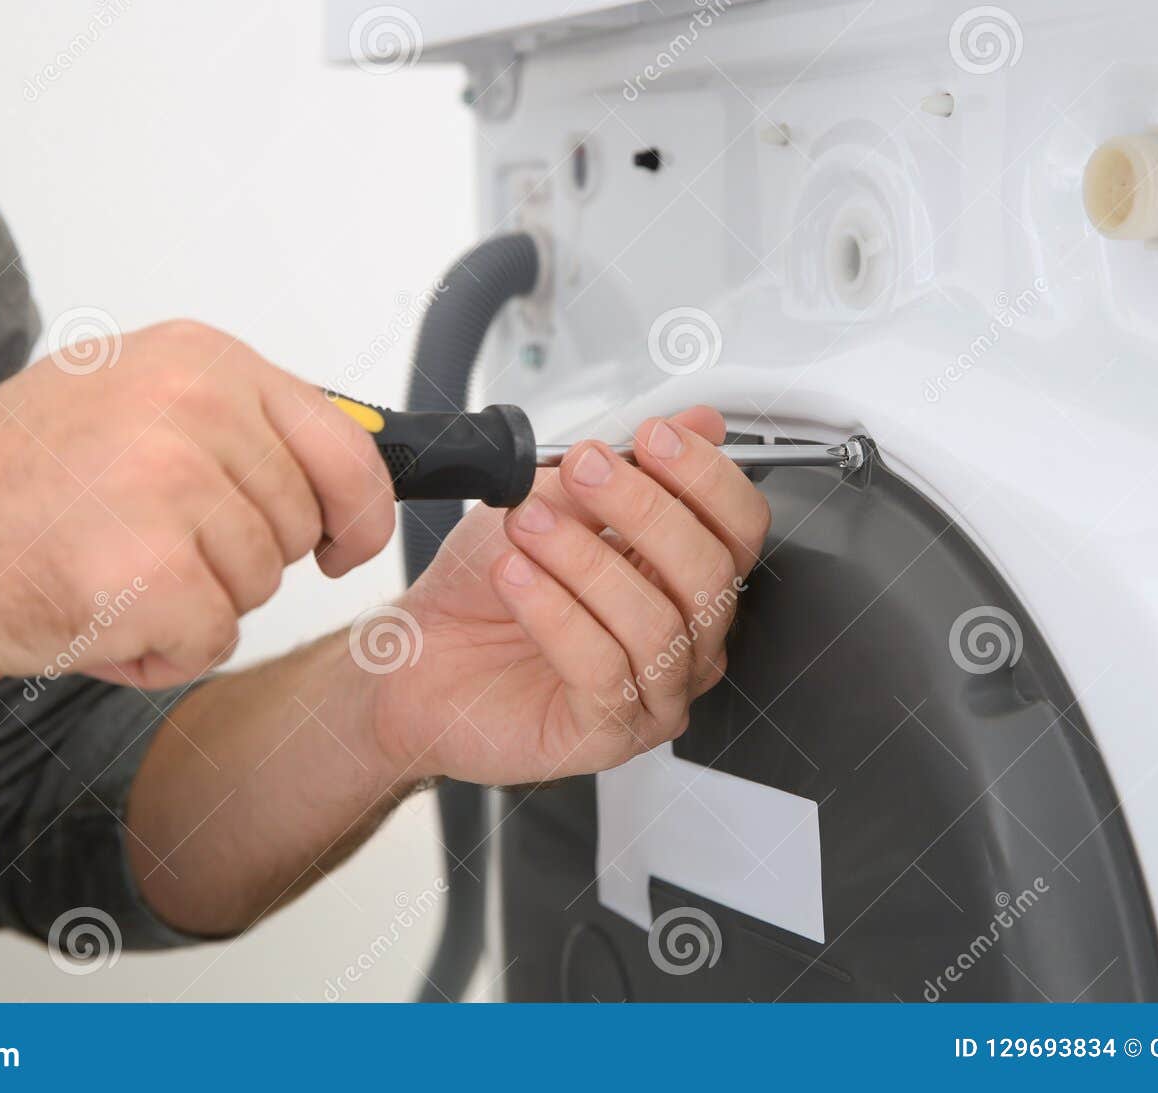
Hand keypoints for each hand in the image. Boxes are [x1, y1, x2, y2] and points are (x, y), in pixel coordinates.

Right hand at [0, 320, 394, 692]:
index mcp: (198, 359)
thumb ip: (237, 426)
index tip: (348, 541)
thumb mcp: (131, 405)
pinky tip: (99, 614)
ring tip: (109, 570)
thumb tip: (349, 462)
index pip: (344, 442)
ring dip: (195, 603)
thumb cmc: (9, 487)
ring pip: (261, 586)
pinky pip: (217, 639)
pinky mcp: (152, 571)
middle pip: (299, 524)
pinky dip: (164, 651)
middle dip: (241, 558)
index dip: (359, 508)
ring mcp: (172, 484)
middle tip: (145, 542)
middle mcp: (193, 407)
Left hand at [369, 406, 770, 783]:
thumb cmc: (483, 588)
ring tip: (527, 526)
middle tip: (582, 469)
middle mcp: (684, 639)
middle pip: (710, 573)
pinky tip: (515, 577)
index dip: (708, 478)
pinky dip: (555, 614)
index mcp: (682, 578)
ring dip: (586, 560)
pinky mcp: (607, 735)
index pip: (741, 528)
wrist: (416, 656)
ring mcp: (653, 693)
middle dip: (645, 508)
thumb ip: (620, 470)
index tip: (653, 437)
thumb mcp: (548, 506)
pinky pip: (604, 671)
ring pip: (656, 623)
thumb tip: (694, 422)